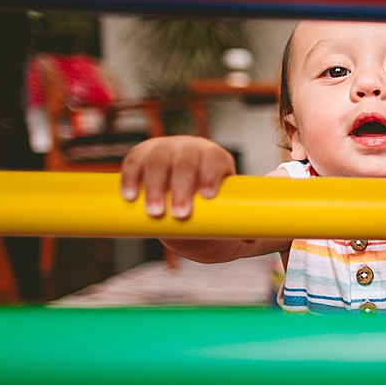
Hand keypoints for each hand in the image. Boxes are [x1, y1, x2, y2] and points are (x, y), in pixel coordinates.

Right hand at [120, 136, 234, 218]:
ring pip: (158, 161)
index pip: (214, 159)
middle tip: (180, 215)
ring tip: (155, 213)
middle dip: (182, 188)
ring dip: (154, 187)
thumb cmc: (208, 199)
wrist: (182, 181)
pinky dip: (130, 178)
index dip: (210, 174)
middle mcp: (190, 147)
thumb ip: (237, 215)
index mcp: (214, 156)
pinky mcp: (141, 154)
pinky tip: (129, 197)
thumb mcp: (224, 201)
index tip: (207, 196)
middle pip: (185, 162)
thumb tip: (255, 237)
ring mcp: (164, 148)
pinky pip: (133, 162)